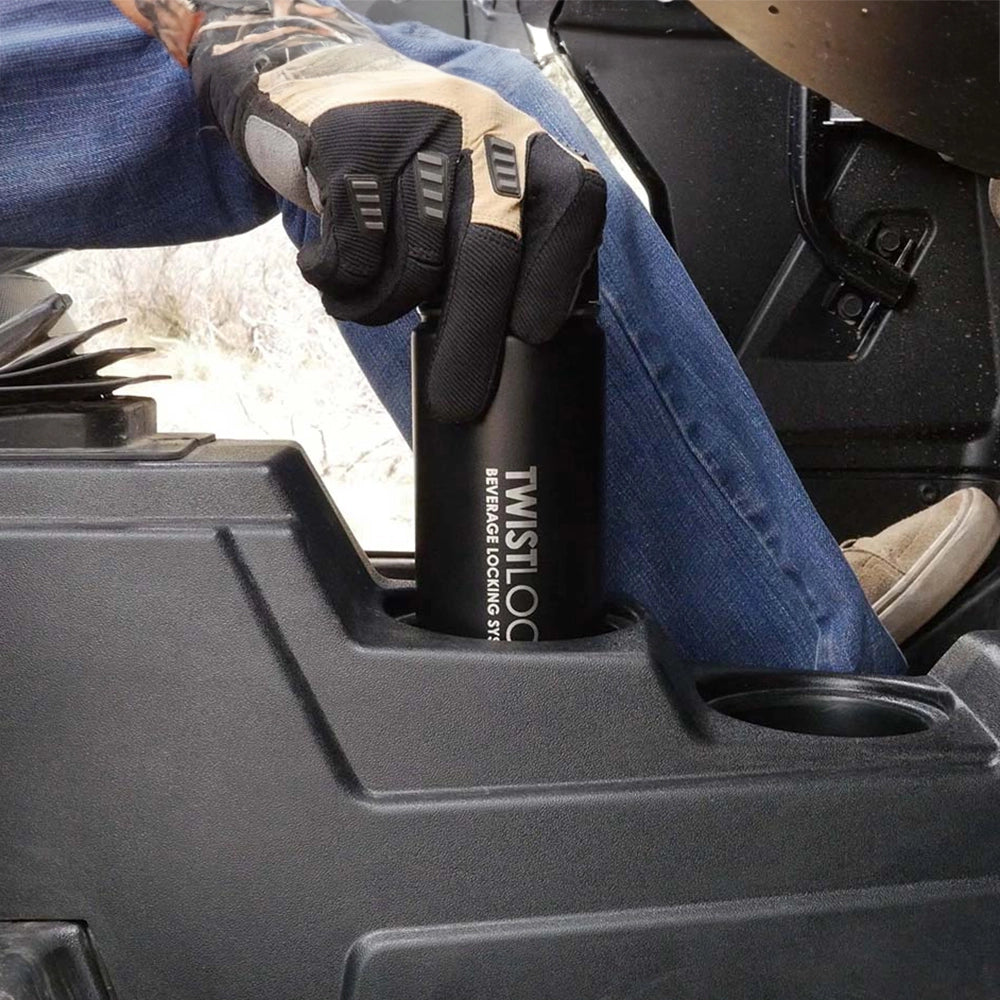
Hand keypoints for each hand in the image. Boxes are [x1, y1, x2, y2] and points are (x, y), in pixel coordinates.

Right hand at [110, 1, 605, 420]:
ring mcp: (418, 134)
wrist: (316, 83)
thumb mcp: (473, 184)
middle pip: (489, 252)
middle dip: (473, 339)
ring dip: (383, 306)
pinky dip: (341, 286)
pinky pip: (356, 256)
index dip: (556, 275)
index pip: (572, 206)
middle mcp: (483, 133)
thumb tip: (515, 345)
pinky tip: (332, 269)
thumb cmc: (409, 167)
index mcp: (527, 149)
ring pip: (413, 265)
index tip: (534, 333)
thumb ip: (505, 241)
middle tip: (460, 401)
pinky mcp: (354, 145)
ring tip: (368, 296)